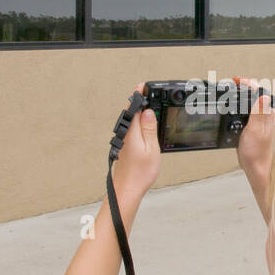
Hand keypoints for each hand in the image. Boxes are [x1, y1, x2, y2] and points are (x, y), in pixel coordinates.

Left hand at [111, 83, 160, 198]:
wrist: (126, 189)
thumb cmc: (139, 174)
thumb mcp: (151, 149)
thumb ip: (149, 129)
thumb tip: (148, 112)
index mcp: (131, 131)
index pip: (134, 106)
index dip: (140, 94)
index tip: (144, 85)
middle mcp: (125, 134)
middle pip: (131, 112)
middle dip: (140, 101)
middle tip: (149, 92)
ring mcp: (124, 140)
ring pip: (131, 121)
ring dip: (139, 112)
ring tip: (149, 105)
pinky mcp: (125, 146)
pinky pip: (131, 129)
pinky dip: (138, 123)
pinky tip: (144, 125)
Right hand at [234, 76, 273, 178]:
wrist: (255, 167)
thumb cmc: (257, 152)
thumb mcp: (255, 130)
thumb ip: (259, 113)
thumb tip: (263, 95)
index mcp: (266, 113)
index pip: (258, 91)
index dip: (247, 83)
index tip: (236, 81)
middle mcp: (264, 114)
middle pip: (254, 93)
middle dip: (244, 85)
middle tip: (232, 82)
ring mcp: (258, 119)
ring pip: (250, 101)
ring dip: (242, 94)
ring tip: (233, 89)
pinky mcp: (251, 125)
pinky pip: (246, 110)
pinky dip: (239, 105)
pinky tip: (233, 105)